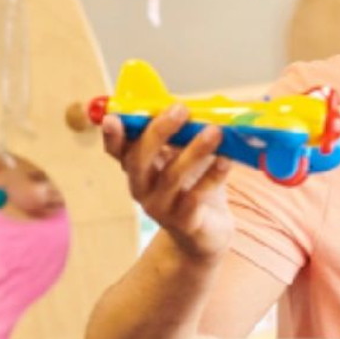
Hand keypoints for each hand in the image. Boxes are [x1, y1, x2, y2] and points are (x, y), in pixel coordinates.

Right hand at [101, 105, 233, 260]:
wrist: (208, 233)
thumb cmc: (194, 186)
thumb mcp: (185, 157)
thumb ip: (184, 134)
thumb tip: (202, 105)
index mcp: (139, 167)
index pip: (117, 150)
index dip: (112, 135)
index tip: (114, 117)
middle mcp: (143, 188)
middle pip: (139, 160)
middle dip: (158, 132)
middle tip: (180, 110)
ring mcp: (161, 207)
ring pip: (171, 177)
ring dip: (194, 150)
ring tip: (215, 131)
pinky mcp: (184, 222)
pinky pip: (196, 197)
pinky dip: (212, 177)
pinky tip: (226, 161)